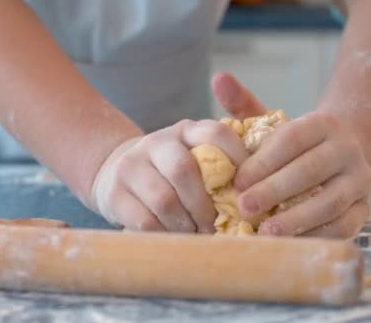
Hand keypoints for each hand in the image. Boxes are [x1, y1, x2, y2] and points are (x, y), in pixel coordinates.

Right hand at [90, 119, 247, 231]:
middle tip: (216, 227)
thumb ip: (221, 163)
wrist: (116, 172)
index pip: (216, 133)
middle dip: (205, 206)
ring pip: (164, 200)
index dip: (237, 159)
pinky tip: (175, 238)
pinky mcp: (114, 192)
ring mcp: (131, 164)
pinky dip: (166, 234)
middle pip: (184, 171)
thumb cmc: (170, 171)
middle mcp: (157, 141)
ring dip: (186, 225)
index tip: (249, 189)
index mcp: (186, 130)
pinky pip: (145, 220)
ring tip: (197, 236)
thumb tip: (257, 194)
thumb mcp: (193, 154)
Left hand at [212, 72, 370, 237]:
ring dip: (297, 218)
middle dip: (275, 190)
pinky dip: (317, 235)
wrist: (340, 156)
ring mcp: (360, 179)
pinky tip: (291, 242)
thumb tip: (218, 77)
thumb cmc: (294, 145)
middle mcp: (347, 148)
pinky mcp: (365, 207)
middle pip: (310, 169)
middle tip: (243, 207)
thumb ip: (243, 104)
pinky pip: (345, 225)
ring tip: (267, 232)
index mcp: (323, 124)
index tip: (237, 182)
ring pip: (331, 200)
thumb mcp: (271, 121)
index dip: (264, 161)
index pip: (293, 139)